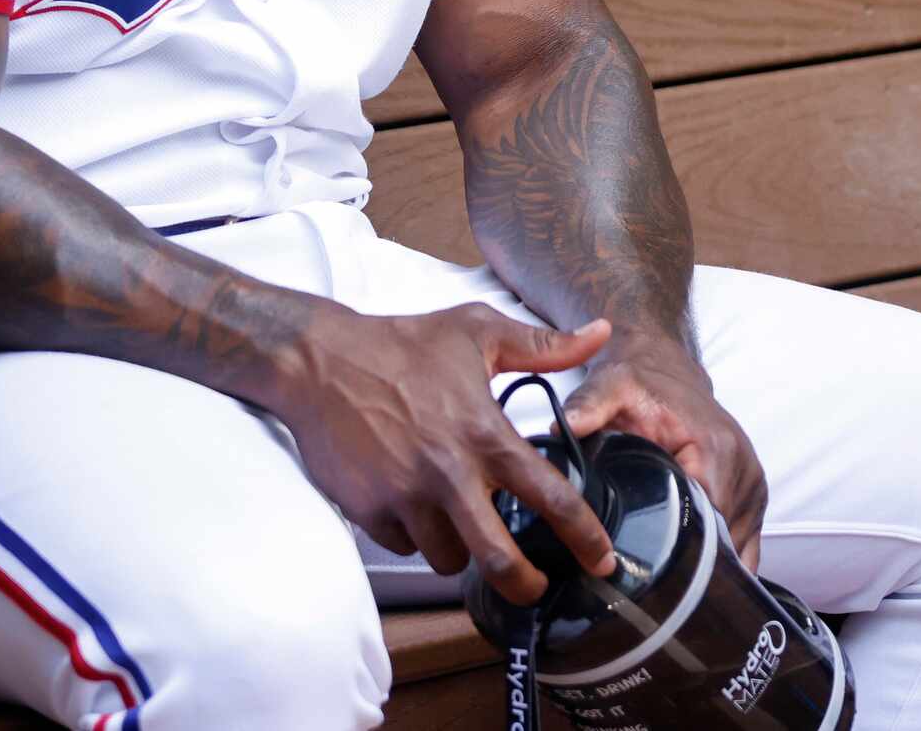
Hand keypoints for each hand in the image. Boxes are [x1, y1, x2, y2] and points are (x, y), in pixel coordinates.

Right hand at [272, 303, 617, 604]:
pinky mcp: (369, 511)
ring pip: (448, 558)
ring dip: (462, 549)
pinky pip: (405, 545)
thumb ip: (545, 345)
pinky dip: (417, 536)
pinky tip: (416, 505)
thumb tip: (601, 333)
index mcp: (485, 434)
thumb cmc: (401, 343)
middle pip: (499, 558)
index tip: (601, 560)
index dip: (584, 536)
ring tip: (462, 522)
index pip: (551, 497)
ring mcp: (406, 497)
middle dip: (525, 585)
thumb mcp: (478, 331)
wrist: (319, 361)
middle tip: (536, 587)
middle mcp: (449, 474)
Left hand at [565, 334, 767, 568]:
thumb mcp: (609, 388)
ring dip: (710, 563)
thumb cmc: (640, 381)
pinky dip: (726, 556)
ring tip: (669, 576)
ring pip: (737, 546)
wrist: (665, 367)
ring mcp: (752, 481)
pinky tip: (695, 566)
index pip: (707, 524)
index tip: (647, 569)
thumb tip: (565, 426)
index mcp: (713, 449)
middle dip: (690, 565)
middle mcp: (741, 466)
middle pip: (723, 542)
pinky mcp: (753, 490)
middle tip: (650, 581)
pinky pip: (748, 540)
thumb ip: (588, 407)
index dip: (678, 554)